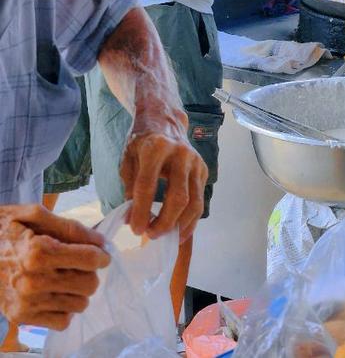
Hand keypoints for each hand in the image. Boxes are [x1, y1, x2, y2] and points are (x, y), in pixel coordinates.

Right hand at [0, 204, 108, 329]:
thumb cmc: (4, 229)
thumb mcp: (33, 214)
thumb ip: (70, 227)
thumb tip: (100, 242)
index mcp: (38, 252)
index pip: (89, 259)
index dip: (102, 255)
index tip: (101, 253)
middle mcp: (34, 281)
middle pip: (89, 284)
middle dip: (90, 272)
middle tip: (79, 264)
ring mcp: (27, 303)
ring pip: (79, 304)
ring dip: (78, 291)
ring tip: (65, 277)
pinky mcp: (21, 317)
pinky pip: (62, 322)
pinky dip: (65, 308)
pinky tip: (56, 293)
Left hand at [121, 108, 207, 242]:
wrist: (165, 120)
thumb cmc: (142, 140)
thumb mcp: (128, 157)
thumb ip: (129, 186)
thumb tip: (131, 217)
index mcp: (155, 148)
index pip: (148, 185)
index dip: (141, 211)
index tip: (135, 229)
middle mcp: (180, 154)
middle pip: (178, 197)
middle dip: (165, 222)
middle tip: (150, 235)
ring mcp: (195, 161)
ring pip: (195, 202)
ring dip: (180, 225)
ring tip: (165, 237)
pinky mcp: (203, 169)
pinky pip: (200, 200)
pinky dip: (191, 219)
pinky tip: (179, 230)